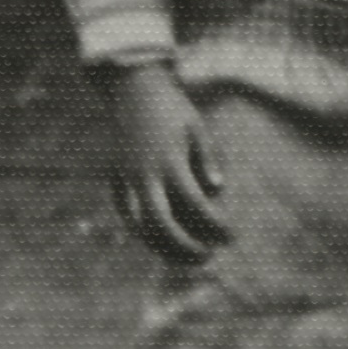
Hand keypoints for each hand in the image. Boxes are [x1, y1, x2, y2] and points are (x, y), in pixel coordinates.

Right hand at [102, 64, 228, 258]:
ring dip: (163, 248)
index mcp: (170, 162)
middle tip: (209, 257)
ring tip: (188, 258)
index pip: (196, 205)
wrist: (132, 90)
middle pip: (161, 224)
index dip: (216, 226)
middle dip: (185, 246)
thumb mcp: (198, 128)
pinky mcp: (115, 181)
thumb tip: (218, 190)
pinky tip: (164, 244)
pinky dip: (144, 235)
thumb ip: (208, 160)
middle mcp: (144, 174)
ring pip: (138, 226)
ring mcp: (126, 179)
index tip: (232, 237)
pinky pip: (127, 216)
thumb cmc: (173, 109)